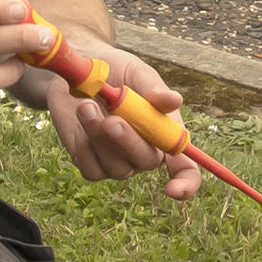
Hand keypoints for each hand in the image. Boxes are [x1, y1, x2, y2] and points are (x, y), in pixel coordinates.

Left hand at [33, 43, 195, 194]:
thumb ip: (153, 89)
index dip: (185, 183)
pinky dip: (84, 145)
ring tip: (86, 105)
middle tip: (112, 120)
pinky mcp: (91, 164)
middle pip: (147, 162)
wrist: (76, 73)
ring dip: (100, 137)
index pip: (185, 169)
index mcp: (165, 131)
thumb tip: (173, 100)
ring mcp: (117, 161)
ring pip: (116, 167)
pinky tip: (82, 116)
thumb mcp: (136, 73)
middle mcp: (144, 151)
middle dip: (130, 143)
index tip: (173, 189)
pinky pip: (92, 169)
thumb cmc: (114, 71)